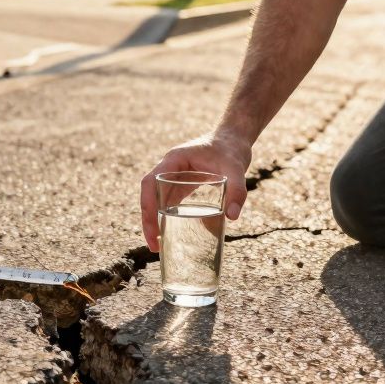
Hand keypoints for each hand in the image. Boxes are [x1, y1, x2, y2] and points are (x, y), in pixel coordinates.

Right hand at [140, 132, 251, 251]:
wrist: (234, 137)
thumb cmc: (231, 148)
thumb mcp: (236, 168)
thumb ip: (237, 190)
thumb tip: (233, 217)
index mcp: (173, 160)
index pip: (150, 184)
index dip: (147, 207)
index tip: (153, 230)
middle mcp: (169, 168)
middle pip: (149, 195)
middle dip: (148, 220)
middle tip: (154, 245)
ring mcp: (175, 175)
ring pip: (157, 199)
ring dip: (154, 220)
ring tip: (158, 244)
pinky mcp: (183, 182)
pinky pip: (169, 200)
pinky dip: (166, 216)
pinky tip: (169, 231)